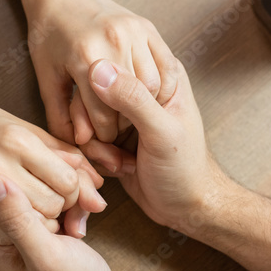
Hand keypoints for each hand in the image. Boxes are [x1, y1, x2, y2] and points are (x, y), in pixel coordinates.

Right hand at [0, 91, 105, 243]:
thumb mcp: (25, 129)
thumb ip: (63, 154)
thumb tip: (99, 184)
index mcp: (16, 138)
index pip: (68, 180)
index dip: (76, 189)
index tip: (68, 188)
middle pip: (53, 204)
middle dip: (61, 206)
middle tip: (53, 200)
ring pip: (31, 223)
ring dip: (41, 221)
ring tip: (34, 208)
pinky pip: (3, 236)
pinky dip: (14, 232)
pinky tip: (12, 218)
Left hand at [26, 0, 177, 147]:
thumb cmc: (48, 38)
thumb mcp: (47, 78)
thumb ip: (60, 115)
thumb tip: (78, 143)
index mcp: (84, 59)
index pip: (104, 116)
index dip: (102, 136)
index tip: (100, 140)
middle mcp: (113, 42)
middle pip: (132, 103)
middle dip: (124, 124)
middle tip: (116, 130)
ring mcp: (134, 32)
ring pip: (153, 86)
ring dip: (146, 106)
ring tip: (131, 113)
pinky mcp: (147, 26)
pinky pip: (167, 65)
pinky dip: (161, 86)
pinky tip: (149, 94)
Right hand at [81, 59, 232, 232]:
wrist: (184, 207)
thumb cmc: (185, 170)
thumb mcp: (162, 133)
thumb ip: (133, 99)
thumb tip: (98, 68)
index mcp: (161, 75)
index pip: (114, 63)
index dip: (102, 91)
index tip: (107, 122)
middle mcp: (140, 89)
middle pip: (92, 89)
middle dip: (94, 124)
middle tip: (111, 146)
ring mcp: (125, 112)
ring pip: (85, 115)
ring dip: (95, 144)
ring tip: (118, 162)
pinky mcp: (112, 134)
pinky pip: (86, 135)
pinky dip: (95, 154)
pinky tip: (115, 167)